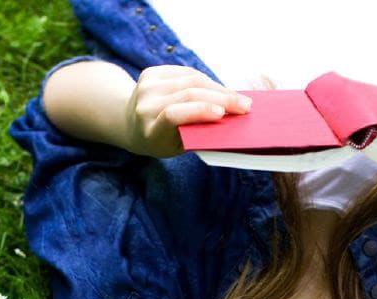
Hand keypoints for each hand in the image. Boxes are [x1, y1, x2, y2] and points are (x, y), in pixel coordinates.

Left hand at [124, 65, 251, 157]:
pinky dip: (206, 81)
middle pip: (188, 94)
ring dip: (218, 88)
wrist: (130, 124)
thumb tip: (228, 120)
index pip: (173, 115)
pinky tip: (220, 90)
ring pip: (191, 80)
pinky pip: (186, 73)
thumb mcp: (176, 146)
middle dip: (221, 99)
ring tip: (238, 98)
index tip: (221, 115)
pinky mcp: (150, 73)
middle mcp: (145, 105)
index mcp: (149, 130)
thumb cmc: (161, 140)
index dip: (198, 112)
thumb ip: (197, 134)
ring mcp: (146, 86)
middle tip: (245, 106)